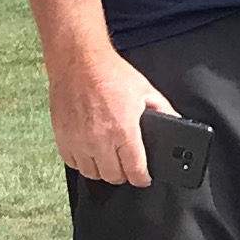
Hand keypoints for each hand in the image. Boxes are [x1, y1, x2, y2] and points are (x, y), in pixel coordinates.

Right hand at [50, 50, 174, 185]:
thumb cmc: (111, 74)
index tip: (144, 177)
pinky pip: (73, 163)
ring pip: (92, 174)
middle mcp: (100, 141)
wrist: (78, 62)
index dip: (143, 178)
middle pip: (113, 177)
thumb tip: (177, 124)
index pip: (135, 172)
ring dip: (102, 169)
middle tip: (127, 164)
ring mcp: (79, 142)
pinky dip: (83, 162)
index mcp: (124, 131)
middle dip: (124, 174)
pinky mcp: (63, 138)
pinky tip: (90, 151)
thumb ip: (164, 110)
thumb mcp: (146, 90)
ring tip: (109, 157)